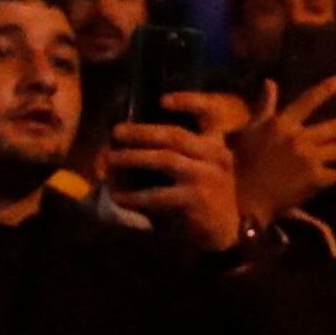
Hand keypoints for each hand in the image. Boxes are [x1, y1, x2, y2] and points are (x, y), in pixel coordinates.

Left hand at [106, 97, 246, 248]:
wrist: (225, 234)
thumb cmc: (207, 199)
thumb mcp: (206, 170)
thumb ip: (185, 154)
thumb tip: (135, 143)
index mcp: (217, 147)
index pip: (210, 115)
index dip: (190, 102)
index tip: (163, 100)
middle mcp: (216, 158)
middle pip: (175, 135)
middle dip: (142, 132)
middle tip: (116, 132)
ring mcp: (207, 178)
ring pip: (165, 159)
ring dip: (133, 157)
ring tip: (110, 159)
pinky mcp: (195, 200)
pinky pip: (157, 194)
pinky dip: (134, 195)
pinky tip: (118, 196)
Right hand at [234, 77, 335, 223]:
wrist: (243, 199)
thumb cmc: (242, 163)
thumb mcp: (250, 131)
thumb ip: (264, 107)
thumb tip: (270, 82)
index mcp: (281, 124)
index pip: (308, 100)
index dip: (327, 88)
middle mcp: (297, 137)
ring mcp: (308, 158)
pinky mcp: (315, 178)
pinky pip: (335, 174)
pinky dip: (332, 176)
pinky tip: (325, 179)